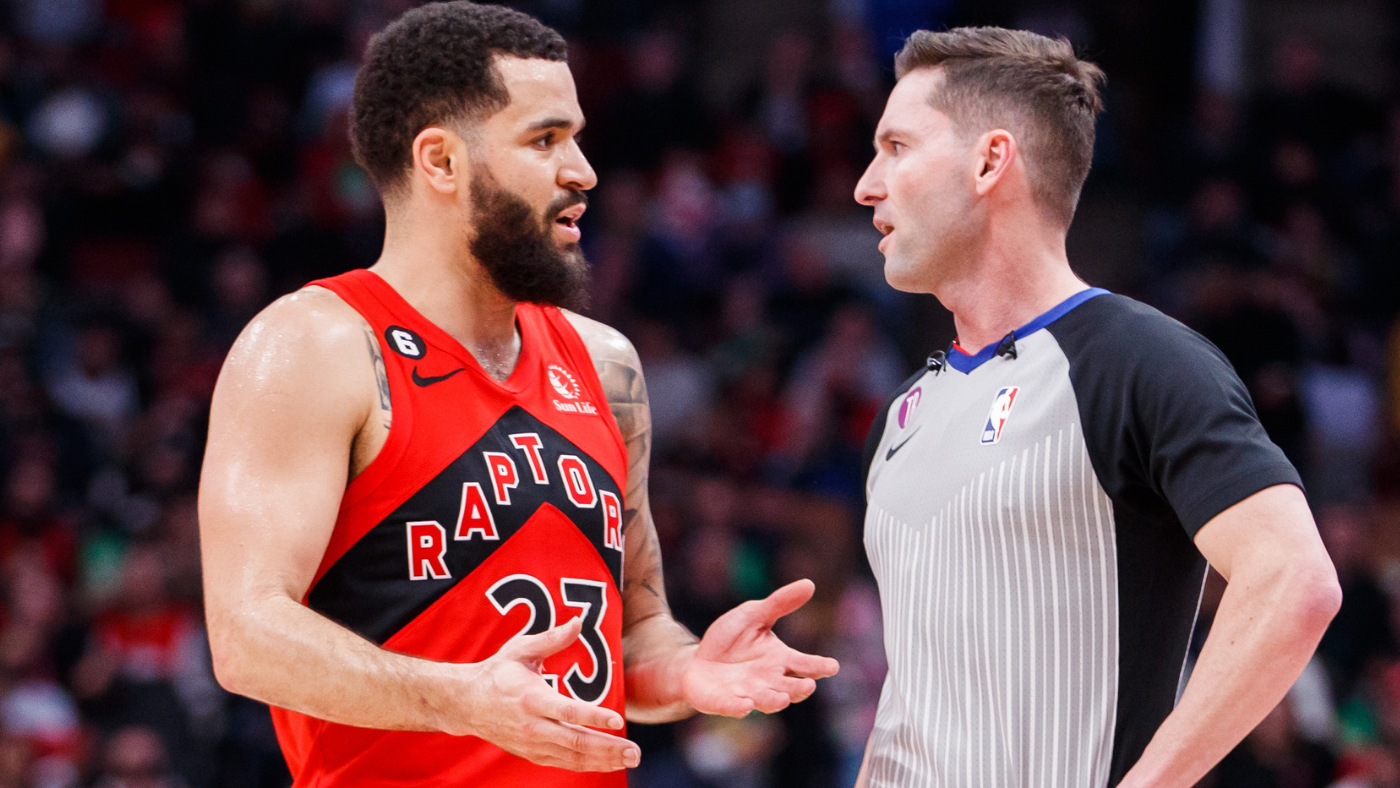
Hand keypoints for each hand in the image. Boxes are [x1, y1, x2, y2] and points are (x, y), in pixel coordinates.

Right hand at [447, 618, 640, 771]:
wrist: (466, 703)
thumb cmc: (497, 672)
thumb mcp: (521, 649)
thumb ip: (552, 638)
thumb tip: (578, 621)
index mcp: (532, 699)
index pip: (568, 711)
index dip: (594, 717)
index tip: (618, 720)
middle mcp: (533, 726)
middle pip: (575, 741)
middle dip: (608, 748)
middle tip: (634, 752)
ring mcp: (532, 744)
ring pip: (572, 757)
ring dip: (603, 760)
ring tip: (628, 759)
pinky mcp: (532, 753)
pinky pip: (563, 763)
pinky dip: (586, 765)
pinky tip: (607, 763)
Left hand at [682, 579, 839, 715]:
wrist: (697, 661)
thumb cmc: (731, 640)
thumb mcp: (753, 615)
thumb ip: (779, 603)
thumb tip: (809, 584)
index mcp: (780, 660)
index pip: (805, 665)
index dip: (819, 666)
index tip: (832, 666)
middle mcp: (768, 681)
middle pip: (790, 688)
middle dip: (799, 689)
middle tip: (808, 685)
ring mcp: (747, 694)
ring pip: (766, 701)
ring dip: (774, 701)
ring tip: (782, 700)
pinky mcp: (723, 702)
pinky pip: (732, 706)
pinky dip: (738, 707)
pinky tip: (745, 705)